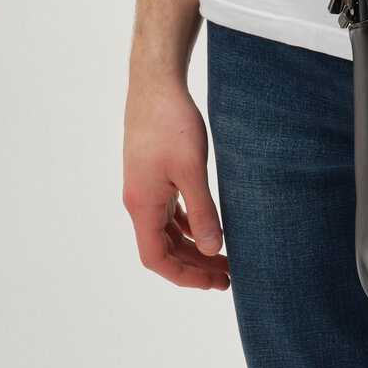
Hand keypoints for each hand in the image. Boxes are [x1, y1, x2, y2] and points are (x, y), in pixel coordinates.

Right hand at [122, 78, 229, 291]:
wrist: (156, 83)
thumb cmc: (170, 123)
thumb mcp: (191, 170)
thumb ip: (203, 211)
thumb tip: (214, 248)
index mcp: (142, 205)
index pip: (157, 258)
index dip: (184, 276)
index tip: (213, 283)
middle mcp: (139, 200)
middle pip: (163, 247)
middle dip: (194, 265)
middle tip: (228, 275)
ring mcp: (145, 187)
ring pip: (167, 230)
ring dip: (193, 245)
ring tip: (223, 256)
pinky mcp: (154, 173)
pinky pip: (169, 210)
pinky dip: (188, 223)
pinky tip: (207, 225)